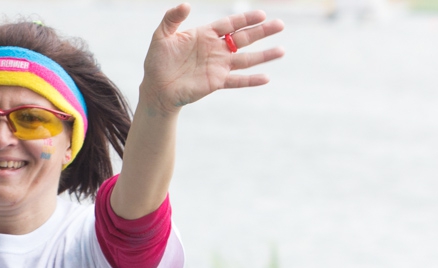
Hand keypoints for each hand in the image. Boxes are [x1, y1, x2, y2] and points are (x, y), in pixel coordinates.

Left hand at [139, 4, 284, 112]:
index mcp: (206, 35)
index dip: (245, 19)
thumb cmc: (158, 61)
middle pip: (243, 38)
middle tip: (280, 24)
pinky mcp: (216, 82)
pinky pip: (237, 80)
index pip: (230, 24)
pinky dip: (251, 80)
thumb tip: (186, 4)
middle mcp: (216, 49)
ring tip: (282, 50)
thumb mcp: (161, 36)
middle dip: (262, 31)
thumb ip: (172, 19)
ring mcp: (218, 66)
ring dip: (264, 55)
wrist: (156, 88)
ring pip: (245, 59)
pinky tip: (266, 78)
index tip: (261, 14)